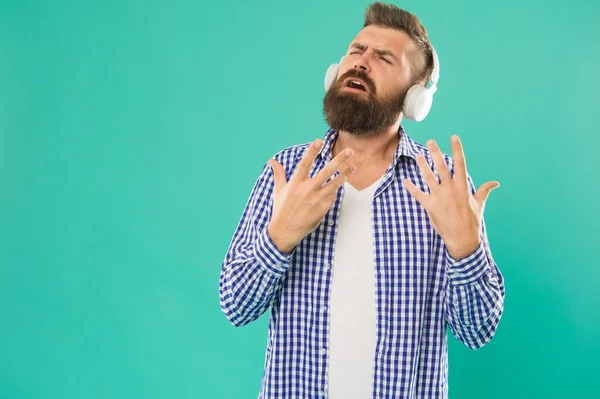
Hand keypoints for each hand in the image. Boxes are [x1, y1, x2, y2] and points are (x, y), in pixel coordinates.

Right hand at [267, 139, 355, 253]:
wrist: (285, 231)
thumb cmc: (281, 210)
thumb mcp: (278, 191)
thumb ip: (278, 174)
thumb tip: (272, 161)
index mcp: (295, 183)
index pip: (304, 163)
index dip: (312, 151)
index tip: (319, 141)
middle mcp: (307, 190)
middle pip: (326, 171)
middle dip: (339, 160)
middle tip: (350, 151)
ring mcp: (316, 199)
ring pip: (335, 184)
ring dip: (345, 174)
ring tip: (353, 167)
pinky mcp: (322, 208)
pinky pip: (332, 196)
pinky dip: (335, 190)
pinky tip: (339, 186)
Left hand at [402, 135, 499, 259]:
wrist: (462, 238)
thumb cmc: (471, 221)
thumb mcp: (479, 203)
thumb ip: (484, 190)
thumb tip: (495, 183)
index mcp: (463, 186)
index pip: (460, 163)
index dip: (457, 149)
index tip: (453, 137)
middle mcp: (450, 189)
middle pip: (442, 166)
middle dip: (435, 152)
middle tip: (430, 141)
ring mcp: (439, 197)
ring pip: (428, 177)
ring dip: (422, 165)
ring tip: (418, 156)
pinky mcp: (430, 206)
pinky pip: (418, 194)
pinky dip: (411, 187)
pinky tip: (405, 181)